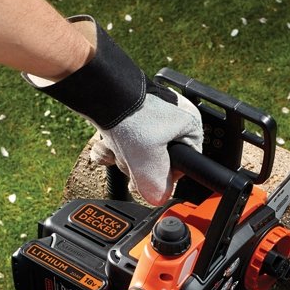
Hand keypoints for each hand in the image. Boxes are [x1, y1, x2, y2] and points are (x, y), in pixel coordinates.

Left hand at [23, 16, 202, 205]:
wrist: (100, 91)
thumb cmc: (130, 116)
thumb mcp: (149, 163)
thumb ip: (158, 187)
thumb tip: (159, 198)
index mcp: (190, 125)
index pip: (186, 163)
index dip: (166, 175)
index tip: (152, 177)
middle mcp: (173, 116)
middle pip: (158, 158)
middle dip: (138, 164)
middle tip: (130, 161)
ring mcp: (151, 112)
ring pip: (139, 149)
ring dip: (122, 156)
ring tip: (115, 148)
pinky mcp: (131, 111)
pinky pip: (125, 137)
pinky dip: (113, 144)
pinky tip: (106, 143)